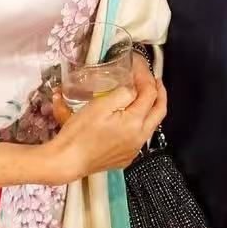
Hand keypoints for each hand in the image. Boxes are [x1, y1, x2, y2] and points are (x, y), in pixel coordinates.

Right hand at [44, 60, 166, 184]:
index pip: (149, 93)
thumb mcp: (99, 106)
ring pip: (152, 125)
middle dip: (160, 93)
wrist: (67, 161)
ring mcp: (134, 150)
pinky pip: (141, 137)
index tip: (139, 66)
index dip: (146, 76)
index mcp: (135, 123)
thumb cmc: (79, 133)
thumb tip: (133, 90)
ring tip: (145, 95)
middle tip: (156, 80)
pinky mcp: (126, 157)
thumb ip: (121, 94)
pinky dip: (142, 123)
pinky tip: (132, 117)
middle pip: (160, 111)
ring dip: (152, 108)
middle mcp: (139, 138)